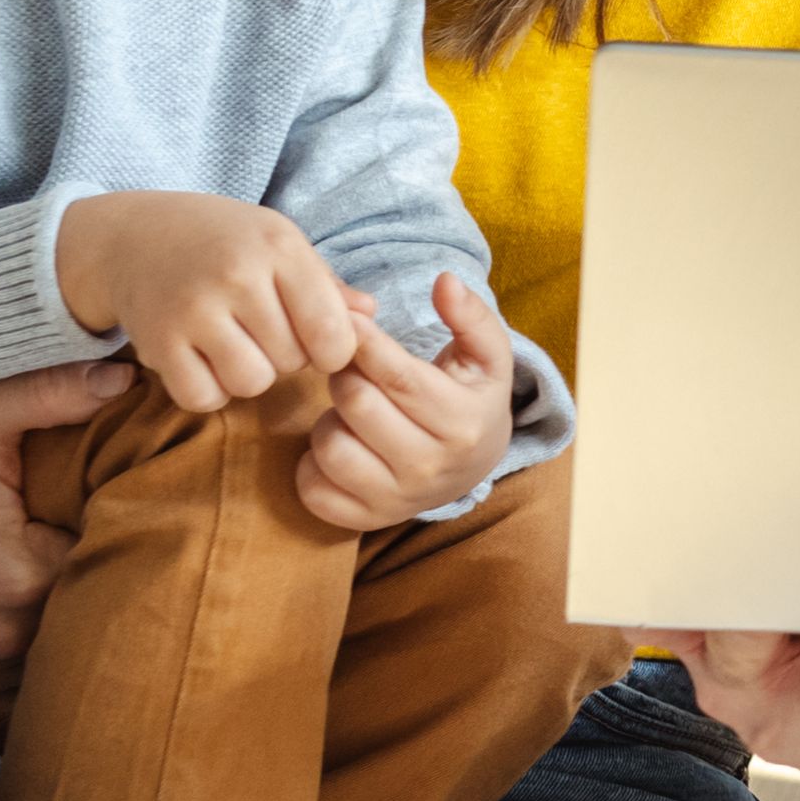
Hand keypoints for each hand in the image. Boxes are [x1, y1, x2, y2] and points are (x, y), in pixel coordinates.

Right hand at [0, 360, 138, 706]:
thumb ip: (57, 395)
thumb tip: (130, 375)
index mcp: (17, 578)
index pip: (115, 566)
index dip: (128, 537)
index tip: (127, 513)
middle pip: (87, 620)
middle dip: (102, 588)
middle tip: (102, 546)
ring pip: (51, 662)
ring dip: (63, 632)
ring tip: (64, 586)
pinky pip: (7, 690)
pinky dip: (21, 661)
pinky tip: (21, 623)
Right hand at [57, 192, 360, 412]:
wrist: (135, 237)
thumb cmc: (225, 243)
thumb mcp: (279, 245)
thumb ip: (327, 286)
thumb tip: (370, 317)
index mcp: (279, 248)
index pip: (332, 331)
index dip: (333, 350)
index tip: (317, 341)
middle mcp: (237, 275)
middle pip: (292, 360)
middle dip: (286, 357)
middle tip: (262, 332)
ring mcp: (193, 310)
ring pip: (251, 383)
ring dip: (249, 376)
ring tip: (236, 345)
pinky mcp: (157, 341)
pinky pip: (203, 397)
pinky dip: (208, 390)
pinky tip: (203, 361)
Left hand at [300, 272, 521, 533]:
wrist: (473, 466)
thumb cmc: (470, 396)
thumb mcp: (486, 354)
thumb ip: (470, 313)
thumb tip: (445, 280)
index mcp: (463, 422)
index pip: (396, 375)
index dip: (363, 342)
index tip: (349, 323)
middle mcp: (431, 467)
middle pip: (356, 404)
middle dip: (345, 375)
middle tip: (350, 367)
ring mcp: (397, 499)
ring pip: (330, 446)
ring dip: (329, 419)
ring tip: (349, 411)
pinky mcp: (365, 520)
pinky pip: (313, 488)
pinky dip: (313, 464)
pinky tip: (340, 444)